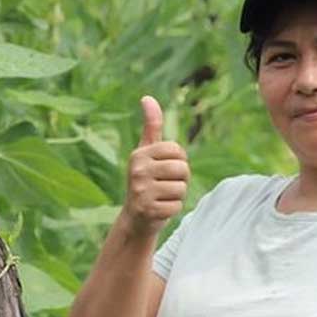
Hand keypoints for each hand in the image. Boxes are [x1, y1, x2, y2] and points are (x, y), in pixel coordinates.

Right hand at [122, 95, 189, 236]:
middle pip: (182, 169)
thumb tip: (147, 97)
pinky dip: (173, 209)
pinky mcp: (148, 210)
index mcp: (139, 154)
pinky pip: (177, 206)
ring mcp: (141, 191)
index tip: (166, 169)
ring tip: (162, 196)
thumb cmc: (146, 180)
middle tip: (165, 185)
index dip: (179, 161)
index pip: (177, 151)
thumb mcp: (147, 153)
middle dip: (181, 179)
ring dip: (177, 195)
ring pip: (181, 188)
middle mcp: (137, 170)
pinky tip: (160, 209)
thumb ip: (151, 126)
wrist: (135, 218)